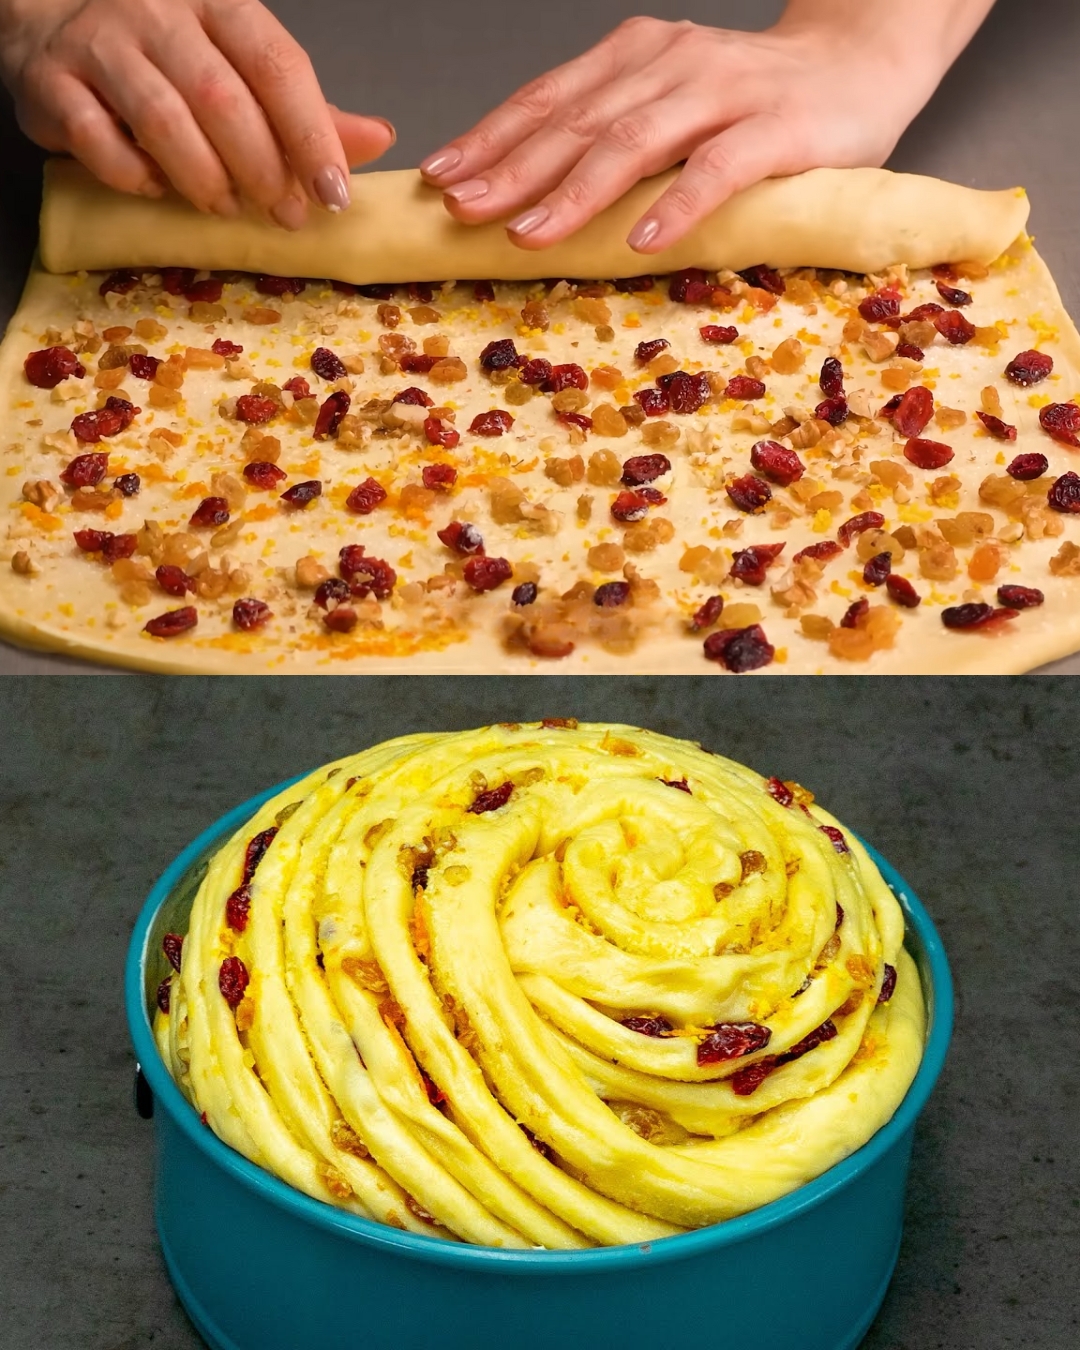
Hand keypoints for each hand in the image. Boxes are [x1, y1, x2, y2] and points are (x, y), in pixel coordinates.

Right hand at [0, 0, 395, 225]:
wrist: (54, 26)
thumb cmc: (165, 56)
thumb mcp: (241, 68)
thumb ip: (303, 110)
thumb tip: (376, 139)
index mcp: (219, 5)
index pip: (277, 65)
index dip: (311, 135)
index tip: (335, 194)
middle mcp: (159, 13)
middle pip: (223, 99)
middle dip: (263, 169)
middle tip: (285, 215)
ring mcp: (101, 44)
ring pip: (163, 121)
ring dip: (204, 179)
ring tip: (225, 208)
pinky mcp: (53, 83)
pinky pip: (98, 141)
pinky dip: (134, 176)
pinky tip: (155, 189)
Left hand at [419, 4, 991, 252]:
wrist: (858, 63)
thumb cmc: (750, 102)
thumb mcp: (666, 102)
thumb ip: (609, 131)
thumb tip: (524, 190)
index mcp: (634, 55)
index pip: (548, 99)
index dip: (491, 138)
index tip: (441, 179)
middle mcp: (670, 63)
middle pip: (577, 122)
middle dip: (512, 170)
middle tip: (462, 213)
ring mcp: (724, 93)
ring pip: (635, 142)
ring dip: (577, 193)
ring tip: (530, 236)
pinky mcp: (776, 128)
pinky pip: (720, 169)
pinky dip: (678, 204)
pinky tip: (643, 239)